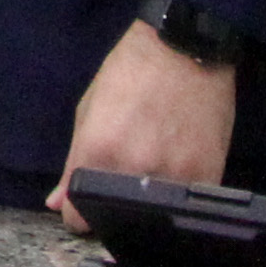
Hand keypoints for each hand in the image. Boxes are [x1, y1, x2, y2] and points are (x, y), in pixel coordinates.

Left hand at [50, 20, 239, 223]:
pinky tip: (175, 174)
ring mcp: (174, 176)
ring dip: (147, 206)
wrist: (184, 46)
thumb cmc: (130, 71)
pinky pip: (186, 207)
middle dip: (112, 210)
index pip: (79, 219)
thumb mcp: (89, 109)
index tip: (85, 207)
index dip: (79, 215)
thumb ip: (73, 162)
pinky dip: (177, 199)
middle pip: (117, 220)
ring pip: (154, 218)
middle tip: (119, 184)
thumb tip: (57, 204)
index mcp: (99, 152)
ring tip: (148, 177)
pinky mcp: (208, 176)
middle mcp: (134, 169)